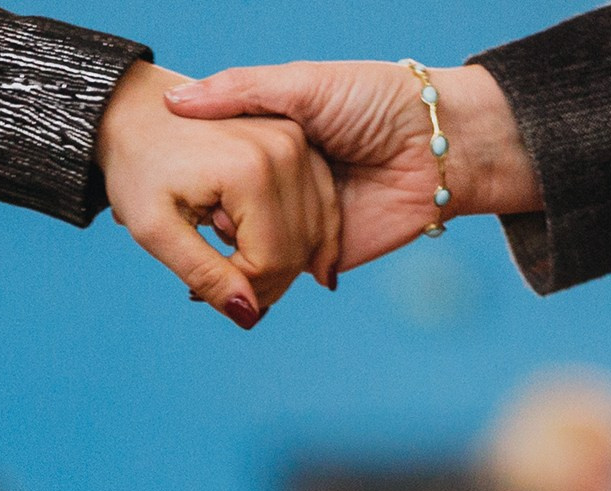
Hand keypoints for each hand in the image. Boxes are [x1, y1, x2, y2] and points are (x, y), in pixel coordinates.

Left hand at [96, 61, 339, 328]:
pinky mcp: (302, 141)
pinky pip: (320, 206)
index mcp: (251, 172)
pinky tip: (274, 252)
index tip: (200, 287)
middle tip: (217, 278)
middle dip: (261, 281)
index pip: (270, 264)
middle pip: (296, 251)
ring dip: (280, 260)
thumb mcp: (154, 229)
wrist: (137, 112)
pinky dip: (302, 237)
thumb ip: (203, 273)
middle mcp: (285, 151)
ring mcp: (299, 142)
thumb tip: (250, 316)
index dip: (240, 290)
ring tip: (233, 255)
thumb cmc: (137, 170)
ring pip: (313, 233)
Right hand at [165, 61, 542, 272]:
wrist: (443, 145)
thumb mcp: (302, 84)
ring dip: (227, 258)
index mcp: (276, 143)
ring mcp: (304, 224)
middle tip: (189, 218)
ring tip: (204, 251)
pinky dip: (255, 285)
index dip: (193, 177)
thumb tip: (176, 100)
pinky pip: (283, 278)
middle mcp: (285, 186)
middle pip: (228, 215)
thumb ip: (240, 90)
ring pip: (250, 251)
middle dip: (204, 224)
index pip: (219, 167)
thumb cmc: (378, 100)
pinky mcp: (325, 258)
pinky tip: (220, 284)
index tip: (167, 173)